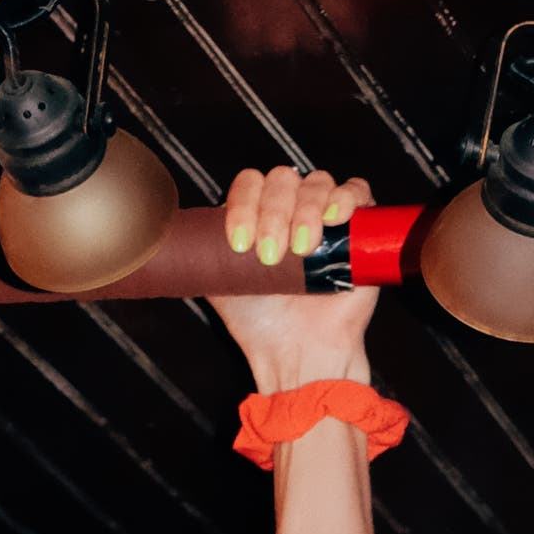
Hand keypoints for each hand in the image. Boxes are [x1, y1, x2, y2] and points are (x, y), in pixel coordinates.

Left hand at [210, 166, 376, 390]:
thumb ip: (202, 250)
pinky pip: (358, 190)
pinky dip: (346, 197)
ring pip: (316, 183)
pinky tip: (334, 218)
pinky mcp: (361, 230)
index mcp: (259, 216)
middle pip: (283, 178)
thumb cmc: (261, 325)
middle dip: (273, 213)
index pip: (250, 183)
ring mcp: (327, 219)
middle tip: (272, 255)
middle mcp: (292, 212)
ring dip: (304, 212)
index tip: (241, 244)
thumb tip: (171, 234)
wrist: (299, 355)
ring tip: (302, 250)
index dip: (244, 206)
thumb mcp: (217, 279)